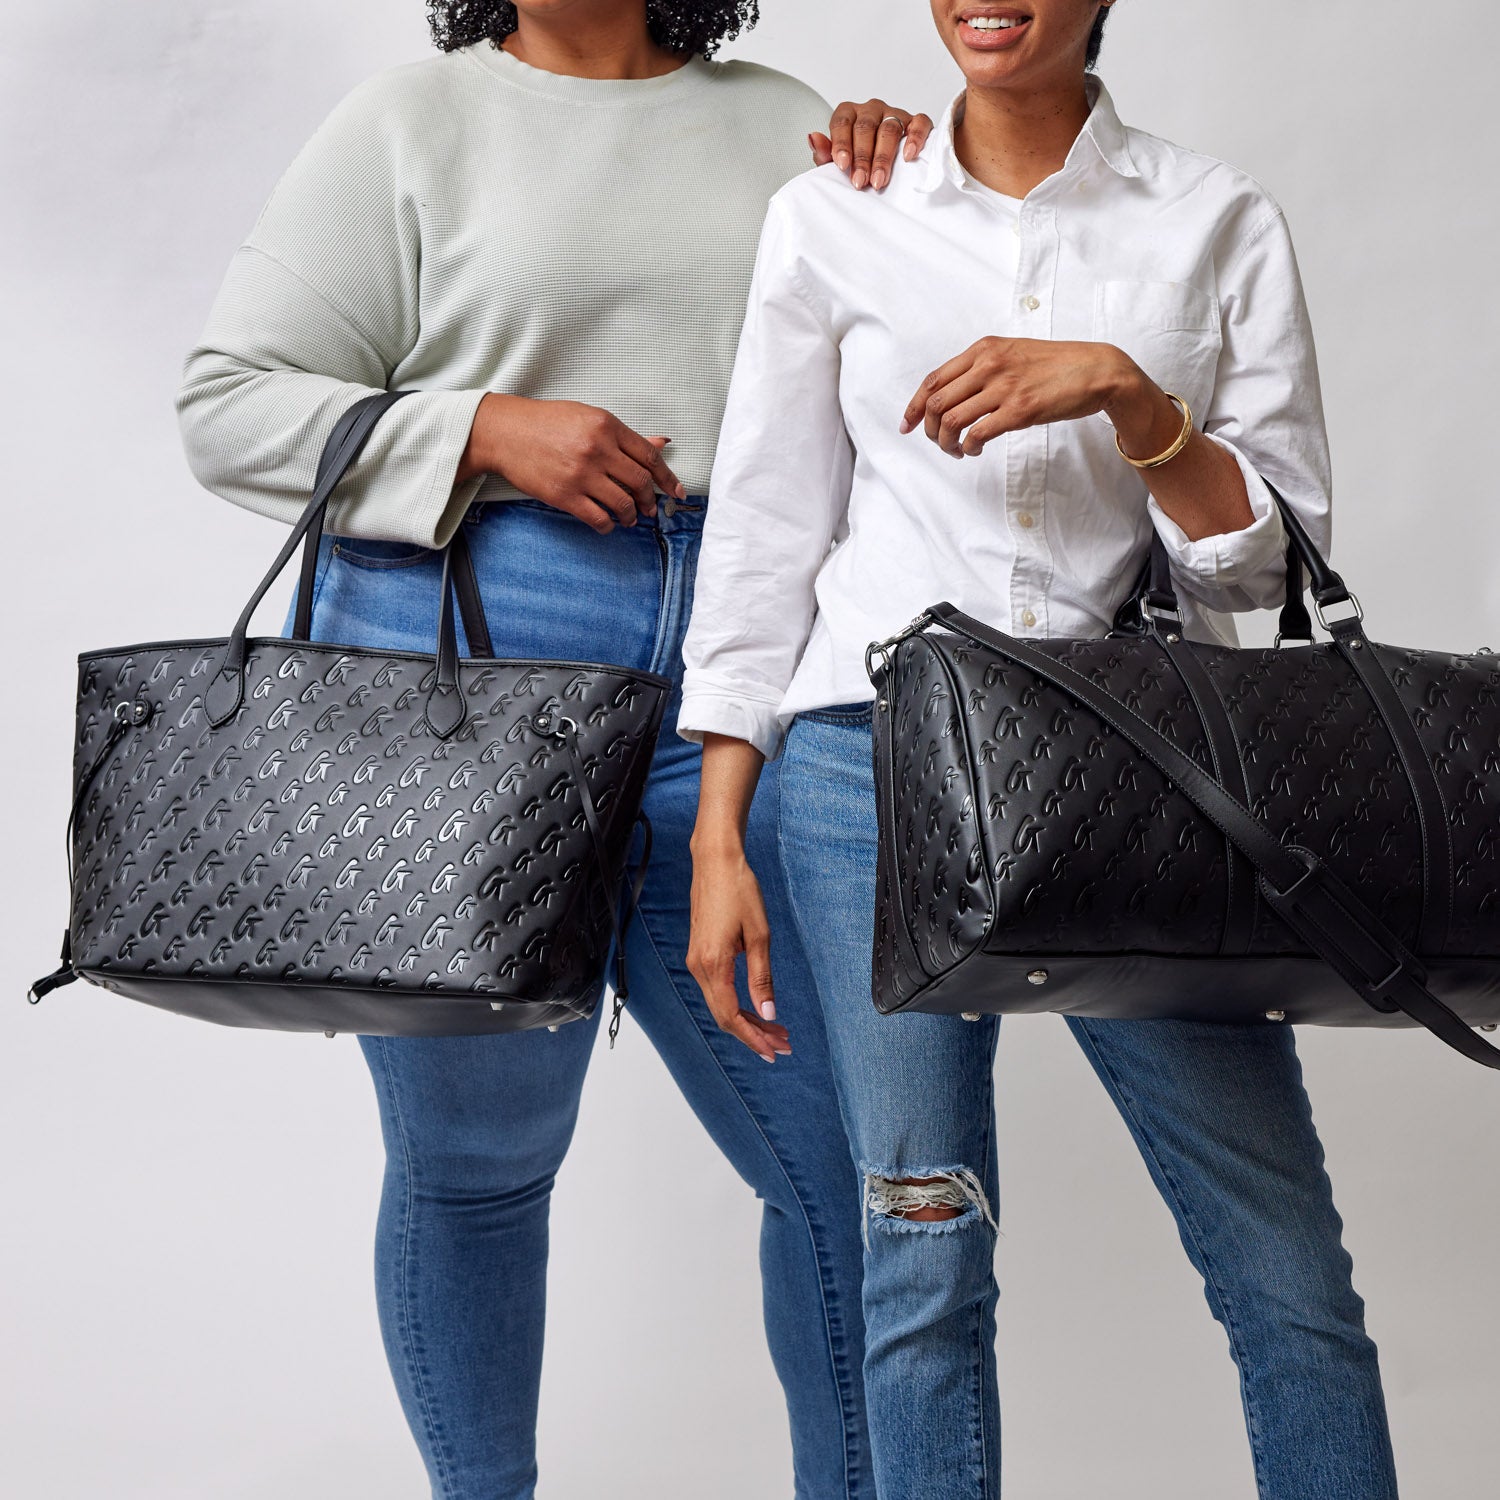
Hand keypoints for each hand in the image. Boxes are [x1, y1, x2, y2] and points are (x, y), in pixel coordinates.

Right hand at [457, 393, 685, 532]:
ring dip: (631, 516)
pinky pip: (598, 519)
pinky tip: (608, 524)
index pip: (649, 455)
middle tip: (649, 508)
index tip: (677, 492)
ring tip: (629, 518)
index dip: (668, 478)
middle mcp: (597, 449)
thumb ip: (625, 436)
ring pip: (623, 504)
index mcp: (606, 425)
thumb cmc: (547, 423)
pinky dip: (608, 526)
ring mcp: (581, 474)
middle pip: (640, 482)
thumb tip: (663, 443)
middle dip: (650, 500)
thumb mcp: (589, 418)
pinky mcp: (564, 495)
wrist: (505, 432)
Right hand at [686, 838, 791, 1063]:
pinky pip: (716, 989)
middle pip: (724, 1016)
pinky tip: (755, 1007)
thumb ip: (761, 977)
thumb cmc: (739, 890)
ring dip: (747, 1020)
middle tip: (782, 1044)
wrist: (715, 861)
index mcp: (713, 964)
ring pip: (720, 1004)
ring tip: (775, 1030)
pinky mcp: (700, 953)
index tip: (773, 1051)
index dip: (753, 1038)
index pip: (731, 1016)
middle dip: (753, 1034)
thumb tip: (768, 1012)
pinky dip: (736, 1003)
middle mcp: (699, 967)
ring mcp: (696, 960)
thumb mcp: (759, 935)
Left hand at [810, 100, 934, 189]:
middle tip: (860, 182)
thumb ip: (824, 153)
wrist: (879, 165)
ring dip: (883, 157)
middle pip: (866, 128)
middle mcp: (871, 109)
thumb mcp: (836, 161)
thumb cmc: (856, 162)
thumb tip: (813, 138)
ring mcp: (894, 113)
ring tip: (879, 181)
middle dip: (862, 158)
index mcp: (849, 113)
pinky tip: (909, 156)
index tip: (842, 166)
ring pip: (889, 129)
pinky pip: (919, 123)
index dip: (842, 144)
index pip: (842, 122)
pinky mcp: (915, 122)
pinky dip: (915, 138)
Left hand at [901, 337, 1137, 456]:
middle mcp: (989, 364)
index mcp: (984, 349)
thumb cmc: (1057, 366)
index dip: (914, 406)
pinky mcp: (1020, 410)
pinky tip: (974, 451)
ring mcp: (1004, 386)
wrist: (1097, 370)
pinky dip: (968, 447)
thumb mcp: (1013, 354)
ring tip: (958, 451)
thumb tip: (954, 395)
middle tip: (940, 444)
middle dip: (930, 430)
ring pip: (952, 420)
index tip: (908, 425)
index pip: (933, 379)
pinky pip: (977, 433)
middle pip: (937, 402)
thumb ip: (983, 368)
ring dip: (947, 443)